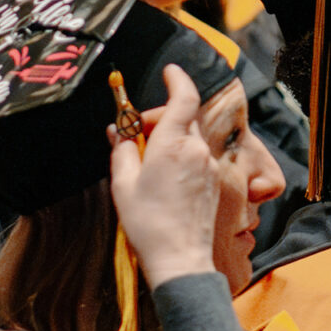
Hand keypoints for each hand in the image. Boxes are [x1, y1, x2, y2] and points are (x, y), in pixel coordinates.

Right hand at [108, 64, 218, 286]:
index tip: (169, 71)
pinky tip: (161, 176)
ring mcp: (208, 166)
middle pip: (183, 117)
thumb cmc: (148, 223)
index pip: (184, 98)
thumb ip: (122, 150)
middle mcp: (196, 150)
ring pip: (189, 138)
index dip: (178, 79)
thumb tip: (117, 132)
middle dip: (161, 117)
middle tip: (136, 133)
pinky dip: (179, 155)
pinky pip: (195, 156)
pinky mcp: (213, 181)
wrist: (180, 258)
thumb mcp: (123, 184)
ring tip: (145, 161)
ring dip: (169, 138)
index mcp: (173, 144)